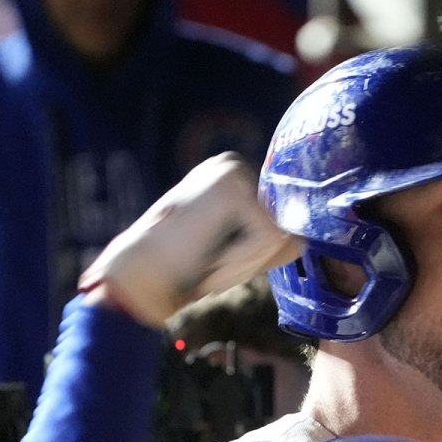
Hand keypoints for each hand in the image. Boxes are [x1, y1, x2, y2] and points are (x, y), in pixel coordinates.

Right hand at [78, 152, 301, 326]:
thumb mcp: (235, 251)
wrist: (137, 276)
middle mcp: (234, 166)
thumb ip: (268, 242)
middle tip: (207, 261)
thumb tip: (304, 238)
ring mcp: (235, 175)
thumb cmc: (181, 269)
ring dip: (246, 262)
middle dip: (252, 259)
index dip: (254, 255)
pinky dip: (241, 259)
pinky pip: (269, 240)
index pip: (278, 221)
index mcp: (232, 177)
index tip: (212, 261)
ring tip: (207, 259)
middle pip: (285, 228)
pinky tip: (209, 255)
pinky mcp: (236, 193)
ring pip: (280, 236)